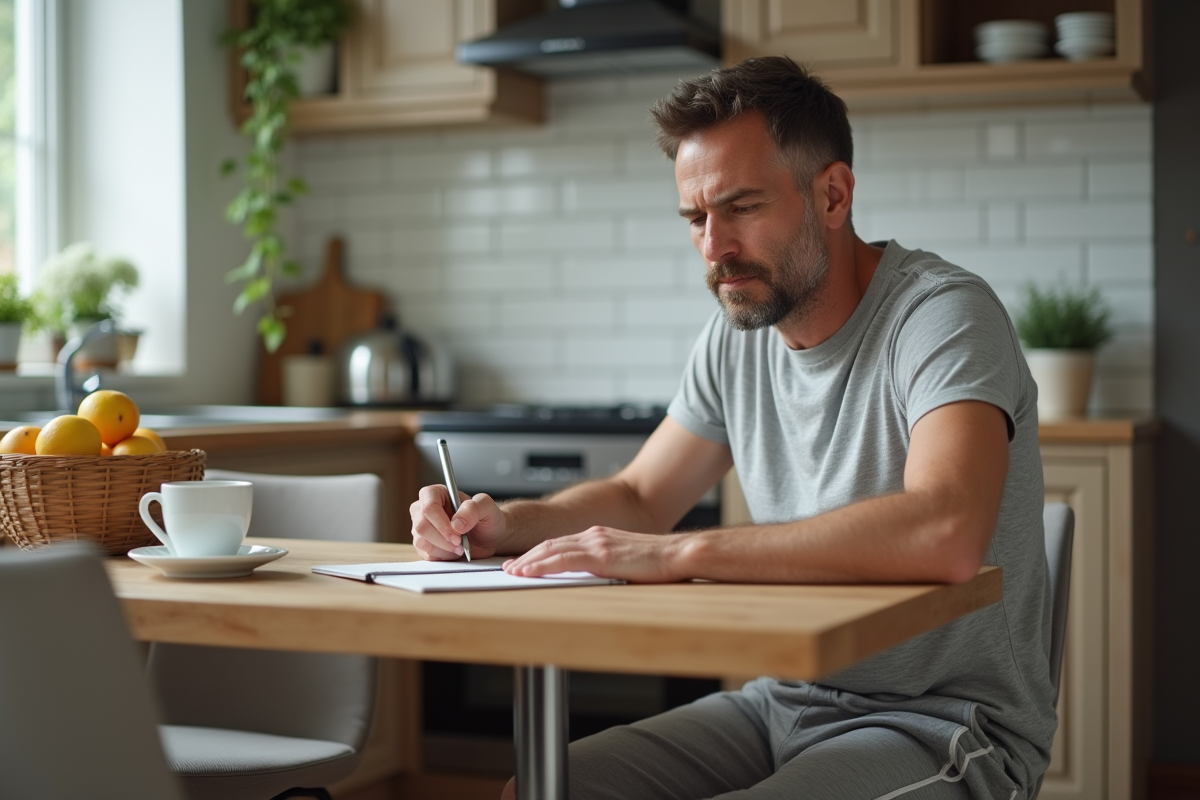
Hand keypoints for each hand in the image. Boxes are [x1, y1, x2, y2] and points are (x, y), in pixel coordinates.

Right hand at [409, 484, 507, 560]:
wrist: (489, 537)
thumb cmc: (487, 518)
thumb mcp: (487, 508)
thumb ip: (473, 508)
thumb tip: (456, 523)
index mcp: (437, 494)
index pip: (428, 506)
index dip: (441, 523)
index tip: (458, 534)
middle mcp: (424, 509)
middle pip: (421, 526)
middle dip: (443, 539)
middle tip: (460, 543)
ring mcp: (421, 527)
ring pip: (421, 541)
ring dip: (444, 548)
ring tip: (460, 546)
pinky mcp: (423, 544)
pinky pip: (425, 553)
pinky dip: (442, 556)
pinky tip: (454, 551)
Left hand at [503, 527, 686, 582]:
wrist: (680, 554)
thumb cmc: (660, 563)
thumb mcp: (626, 562)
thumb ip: (607, 565)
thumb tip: (595, 578)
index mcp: (600, 536)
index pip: (560, 543)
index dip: (538, 553)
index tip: (522, 562)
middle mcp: (595, 535)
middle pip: (550, 544)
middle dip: (527, 556)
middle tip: (508, 566)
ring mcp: (597, 543)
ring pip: (552, 550)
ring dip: (528, 561)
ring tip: (511, 571)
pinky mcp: (602, 555)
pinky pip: (564, 560)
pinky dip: (542, 565)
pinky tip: (529, 572)